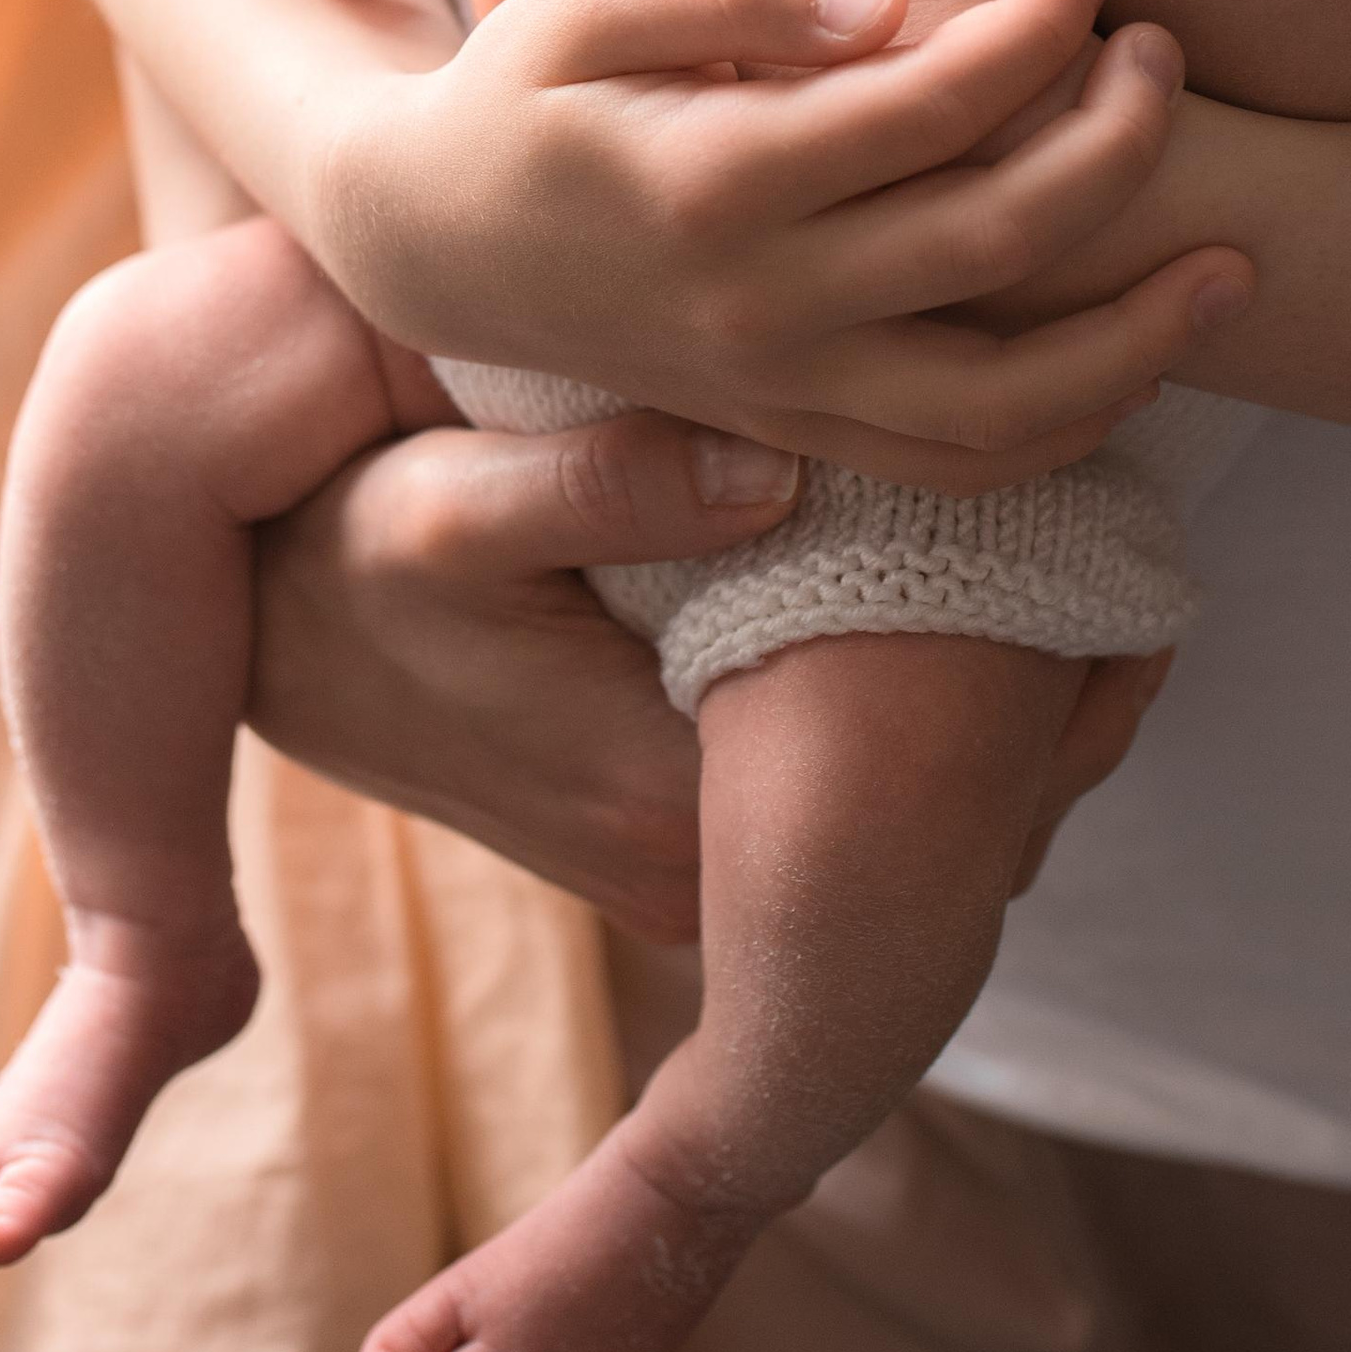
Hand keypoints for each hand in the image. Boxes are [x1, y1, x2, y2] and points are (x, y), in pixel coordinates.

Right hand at [248, 414, 1180, 937]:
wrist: (247, 623)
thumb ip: (602, 484)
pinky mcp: (686, 841)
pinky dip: (927, 696)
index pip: (914, 773)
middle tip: (1103, 488)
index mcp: (668, 814)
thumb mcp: (443, 503)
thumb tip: (774, 467)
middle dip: (1033, 660)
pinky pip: (858, 790)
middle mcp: (698, 884)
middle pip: (937, 802)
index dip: (1020, 642)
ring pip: (911, 803)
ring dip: (988, 676)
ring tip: (1064, 514)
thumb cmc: (342, 554)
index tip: (1075, 497)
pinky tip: (974, 568)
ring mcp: (693, 878)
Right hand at [313, 0, 1251, 489]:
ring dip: (1139, 339)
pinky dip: (1064, 430)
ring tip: (1232, 264)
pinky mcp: (794, 428)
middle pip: (998, 240)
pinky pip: (956, 466)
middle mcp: (760, 303)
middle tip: (1161, 53)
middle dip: (1118, 142)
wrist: (429, 242)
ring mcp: (781, 385)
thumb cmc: (519, 92)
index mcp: (713, 178)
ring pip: (1002, 403)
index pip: (931, 104)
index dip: (1040, 27)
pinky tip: (1138, 361)